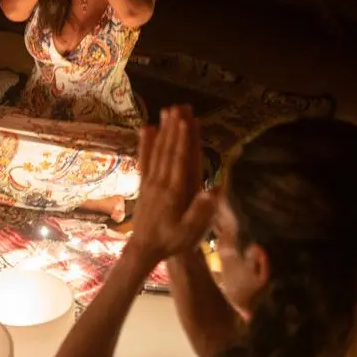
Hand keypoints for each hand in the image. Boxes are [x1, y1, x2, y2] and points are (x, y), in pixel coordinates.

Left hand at [127, 105, 215, 264]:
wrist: (144, 249)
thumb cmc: (171, 242)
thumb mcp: (189, 233)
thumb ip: (200, 212)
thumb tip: (213, 191)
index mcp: (174, 192)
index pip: (180, 161)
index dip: (184, 140)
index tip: (187, 121)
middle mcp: (161, 183)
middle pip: (168, 151)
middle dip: (174, 128)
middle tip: (179, 107)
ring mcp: (150, 182)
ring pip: (157, 152)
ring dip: (163, 131)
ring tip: (166, 111)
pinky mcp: (143, 185)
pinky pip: (144, 160)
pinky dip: (145, 144)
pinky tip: (147, 129)